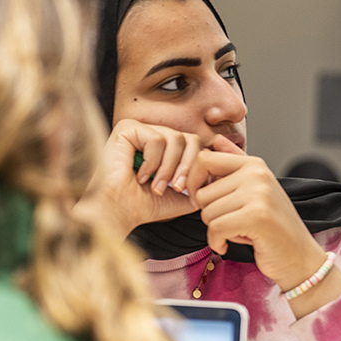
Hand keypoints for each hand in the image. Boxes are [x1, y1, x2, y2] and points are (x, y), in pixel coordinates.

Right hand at [81, 119, 216, 232]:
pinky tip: (139, 175)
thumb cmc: (143, 206)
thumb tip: (224, 171)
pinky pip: (158, 139)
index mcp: (165, 149)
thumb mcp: (183, 195)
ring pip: (176, 138)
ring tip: (157, 186)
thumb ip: (202, 182)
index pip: (195, 145)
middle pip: (190, 139)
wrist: (117, 212)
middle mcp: (153, 135)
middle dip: (187, 167)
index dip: (197, 167)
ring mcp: (141, 129)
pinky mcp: (128, 128)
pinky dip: (153, 162)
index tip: (190, 191)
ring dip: (170, 168)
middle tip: (177, 188)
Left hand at [194, 143, 328, 289]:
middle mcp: (257, 174)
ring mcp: (259, 194)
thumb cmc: (272, 226)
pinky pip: (215, 228)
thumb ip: (234, 165)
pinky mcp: (257, 216)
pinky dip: (216, 242)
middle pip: (202, 193)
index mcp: (254, 165)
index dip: (193, 181)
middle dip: (209, 214)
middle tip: (232, 223)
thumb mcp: (253, 191)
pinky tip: (228, 245)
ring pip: (207, 212)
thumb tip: (216, 140)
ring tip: (238, 231)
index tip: (201, 201)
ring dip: (216, 230)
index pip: (204, 159)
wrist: (298, 256)